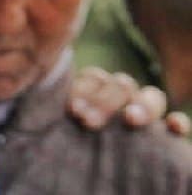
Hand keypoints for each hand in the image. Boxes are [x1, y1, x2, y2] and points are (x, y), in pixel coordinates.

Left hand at [68, 67, 189, 134]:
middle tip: (89, 121)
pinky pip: (176, 121)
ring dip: (142, 105)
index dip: (84, 89)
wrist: (94, 166)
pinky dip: (177, 121)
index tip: (74, 109)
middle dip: (106, 101)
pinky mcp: (164, 131)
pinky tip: (173, 126)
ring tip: (131, 119)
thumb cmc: (73, 139)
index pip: (95, 77)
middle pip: (122, 85)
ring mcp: (144, 111)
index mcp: (95, 88)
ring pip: (151, 96)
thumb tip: (67, 106)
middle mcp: (122, 96)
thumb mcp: (67, 121)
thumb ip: (72, 108)